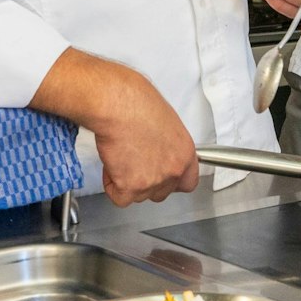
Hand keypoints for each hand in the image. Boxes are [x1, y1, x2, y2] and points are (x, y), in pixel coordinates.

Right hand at [91, 68, 201, 205]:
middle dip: (146, 182)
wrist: (118, 104)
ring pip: (139, 195)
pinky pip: (120, 198)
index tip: (162, 175)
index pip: (188, 183)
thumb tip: (157, 152)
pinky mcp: (131, 187)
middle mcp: (174, 169)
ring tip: (121, 154)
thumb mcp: (165, 123)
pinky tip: (112, 164)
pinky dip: (111, 185)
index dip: (172, 181)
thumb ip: (167, 146)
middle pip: (161, 193)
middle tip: (133, 161)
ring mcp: (153, 181)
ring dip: (126, 181)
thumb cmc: (136, 102)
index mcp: (185, 152)